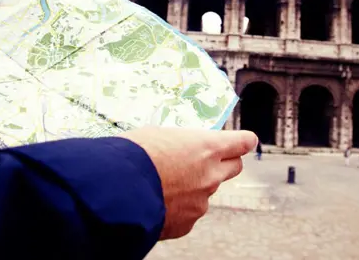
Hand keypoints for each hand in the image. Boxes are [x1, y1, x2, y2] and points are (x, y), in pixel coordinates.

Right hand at [120, 127, 256, 239]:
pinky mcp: (187, 223)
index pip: (242, 142)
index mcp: (207, 148)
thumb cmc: (133, 155)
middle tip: (203, 160)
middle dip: (223, 163)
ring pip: (207, 191)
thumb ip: (180, 143)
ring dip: (194, 186)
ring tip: (165, 182)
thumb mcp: (158, 135)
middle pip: (234, 168)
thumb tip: (180, 146)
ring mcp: (201, 202)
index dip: (242, 141)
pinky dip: (179, 207)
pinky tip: (157, 200)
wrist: (115, 191)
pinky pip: (189, 212)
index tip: (243, 141)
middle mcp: (211, 175)